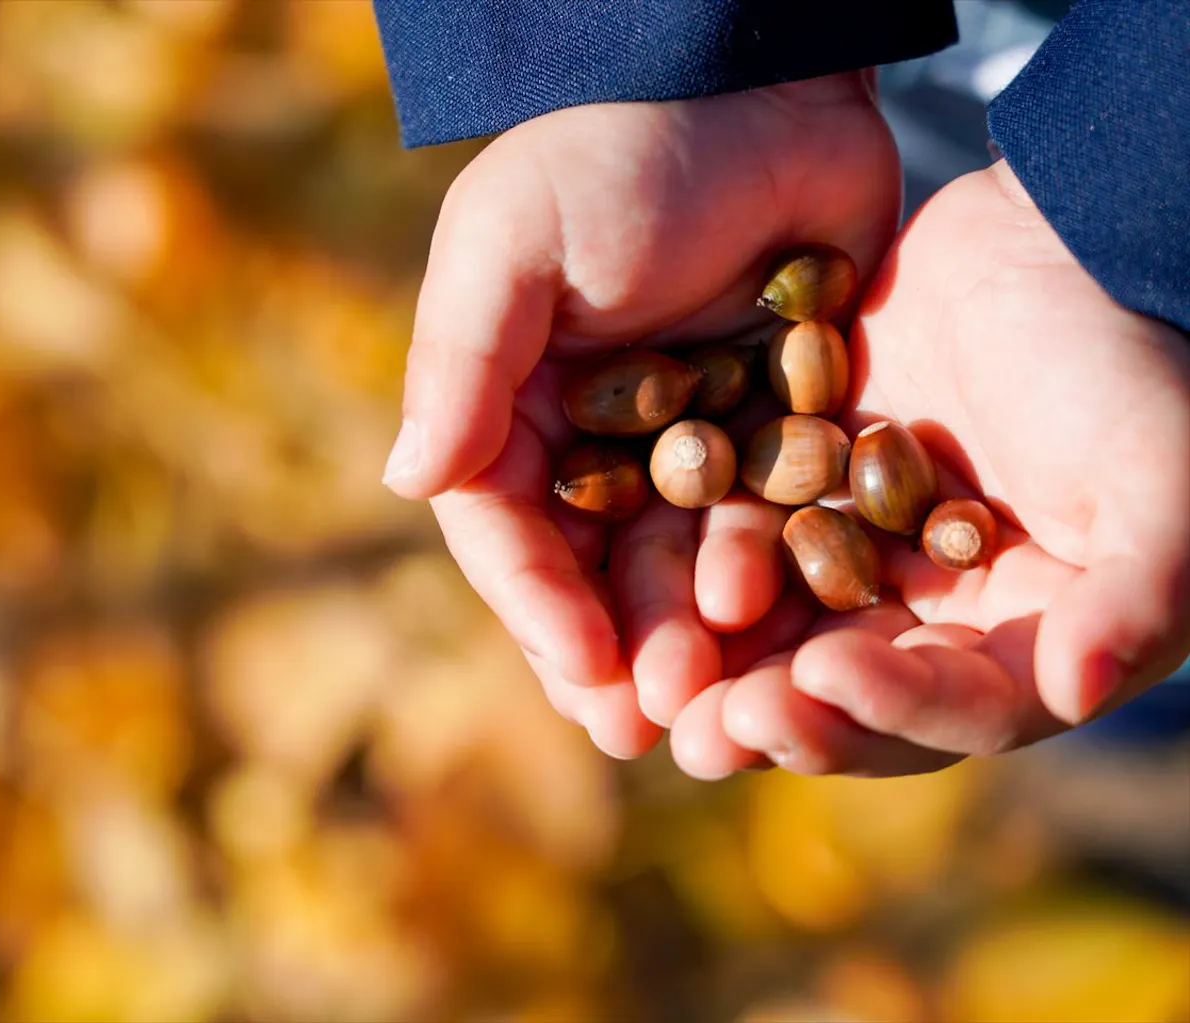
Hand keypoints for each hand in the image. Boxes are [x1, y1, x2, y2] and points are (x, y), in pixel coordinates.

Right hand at [382, 73, 903, 756]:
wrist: (759, 79)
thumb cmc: (616, 150)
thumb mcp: (513, 241)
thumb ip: (463, 361)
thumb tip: (405, 481)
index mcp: (514, 404)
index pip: (508, 528)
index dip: (538, 605)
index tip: (582, 670)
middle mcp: (594, 438)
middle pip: (594, 570)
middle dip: (620, 649)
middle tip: (652, 730)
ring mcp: (689, 440)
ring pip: (683, 565)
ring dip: (698, 637)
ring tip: (725, 703)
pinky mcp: (776, 429)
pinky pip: (774, 521)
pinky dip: (782, 581)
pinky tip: (801, 640)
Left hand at [671, 159, 1189, 779]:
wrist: (1058, 239)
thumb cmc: (1132, 364)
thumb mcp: (1156, 479)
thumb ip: (1137, 591)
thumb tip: (1083, 690)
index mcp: (1016, 636)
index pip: (948, 706)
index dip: (880, 711)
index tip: (811, 687)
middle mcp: (925, 610)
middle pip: (841, 689)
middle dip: (772, 716)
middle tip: (701, 736)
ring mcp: (852, 548)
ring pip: (771, 624)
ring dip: (711, 659)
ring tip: (647, 682)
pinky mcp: (795, 485)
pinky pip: (733, 532)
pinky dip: (684, 559)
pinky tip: (623, 574)